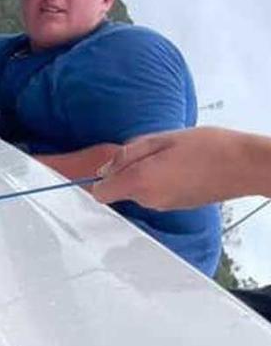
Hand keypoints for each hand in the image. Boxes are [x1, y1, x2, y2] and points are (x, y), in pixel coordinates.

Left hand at [90, 127, 247, 209]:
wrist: (245, 165)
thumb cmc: (208, 147)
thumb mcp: (161, 138)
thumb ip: (127, 154)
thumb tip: (105, 168)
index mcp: (140, 181)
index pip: (100, 193)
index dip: (101, 178)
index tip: (110, 165)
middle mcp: (149, 199)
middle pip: (120, 189)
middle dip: (127, 171)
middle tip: (151, 151)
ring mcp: (163, 206)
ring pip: (138, 190)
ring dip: (145, 174)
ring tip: (171, 156)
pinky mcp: (176, 206)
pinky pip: (155, 194)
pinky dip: (160, 181)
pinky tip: (180, 167)